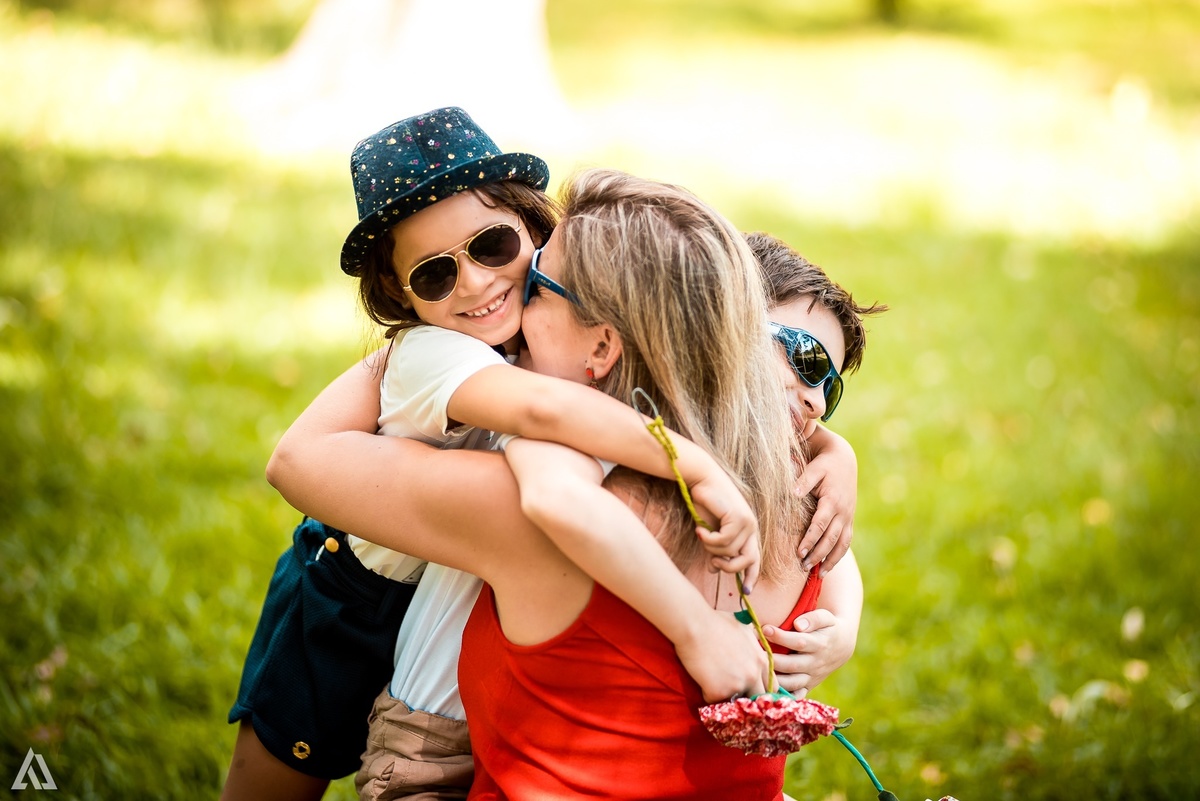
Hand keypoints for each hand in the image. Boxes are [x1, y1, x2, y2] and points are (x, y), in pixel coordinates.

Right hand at [674, 608, 769, 703]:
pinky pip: (714, 700)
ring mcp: (737, 684)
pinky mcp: (718, 691)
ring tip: (714, 681)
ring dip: (726, 695)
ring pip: (735, 701)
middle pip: (757, 698)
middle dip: (746, 696)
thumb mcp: (744, 627)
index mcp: (761, 660)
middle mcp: (753, 674)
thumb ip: (754, 642)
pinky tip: (701, 679)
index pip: (771, 686)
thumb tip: (755, 643)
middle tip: (731, 689)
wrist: (694, 624)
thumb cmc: (716, 621)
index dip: (759, 688)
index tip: (748, 687)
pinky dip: (707, 693)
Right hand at [688, 473, 759, 590]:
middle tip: (713, 563)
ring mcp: (748, 522)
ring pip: (731, 552)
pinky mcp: (739, 518)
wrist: (701, 480)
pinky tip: (701, 530)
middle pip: (748, 561)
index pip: (755, 558)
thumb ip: (714, 550)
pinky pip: (724, 541)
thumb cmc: (705, 503)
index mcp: (747, 531)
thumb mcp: (710, 531)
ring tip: (702, 535)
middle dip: (730, 567)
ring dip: (713, 549)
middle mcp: (751, 527)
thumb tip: (713, 569)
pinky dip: (710, 540)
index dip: (752, 576)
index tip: (746, 591)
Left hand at [762, 608, 856, 695]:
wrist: (841, 647)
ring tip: (756, 669)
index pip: (798, 642)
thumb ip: (813, 619)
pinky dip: (784, 695)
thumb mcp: (826, 618)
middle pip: (791, 665)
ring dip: (773, 678)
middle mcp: (816, 663)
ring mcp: (812, 677)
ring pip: (791, 682)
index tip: (764, 628)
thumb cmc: (829, 627)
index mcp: (820, 645)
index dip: (780, 636)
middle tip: (753, 650)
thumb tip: (798, 624)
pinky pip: (796, 695)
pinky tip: (768, 689)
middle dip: (771, 658)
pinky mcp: (809, 685)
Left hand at [795, 428, 856, 574]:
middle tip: (804, 567)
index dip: (810, 540)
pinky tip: (829, 565)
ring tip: (819, 575)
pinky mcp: (849, 519)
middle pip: (831, 538)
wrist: (844, 459)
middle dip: (818, 554)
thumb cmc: (824, 464)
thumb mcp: (814, 468)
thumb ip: (803, 481)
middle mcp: (843, 511)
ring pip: (842, 543)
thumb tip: (792, 493)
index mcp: (832, 500)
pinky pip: (846, 541)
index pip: (820, 525)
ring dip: (831, 560)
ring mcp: (848, 516)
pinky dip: (839, 554)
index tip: (799, 553)